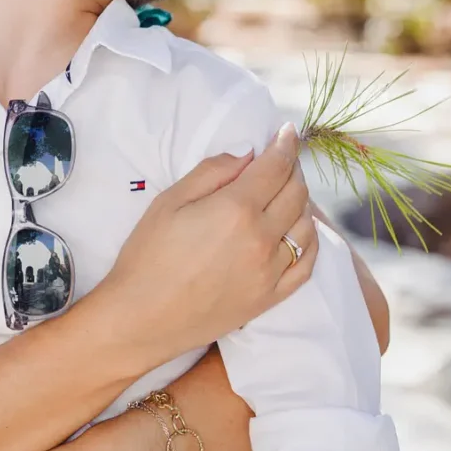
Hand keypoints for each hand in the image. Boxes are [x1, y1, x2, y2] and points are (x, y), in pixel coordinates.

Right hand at [88, 123, 318, 373]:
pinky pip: (306, 265)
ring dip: (301, 203)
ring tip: (286, 193)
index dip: (285, 144)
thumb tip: (247, 154)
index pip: (276, 167)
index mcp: (237, 209)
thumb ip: (212, 172)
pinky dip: (309, 242)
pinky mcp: (270, 298)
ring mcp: (270, 271)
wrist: (142, 318)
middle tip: (281, 160)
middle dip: (293, 169)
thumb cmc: (147, 256)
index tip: (287, 132)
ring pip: (306, 227)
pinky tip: (298, 232)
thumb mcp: (169, 201)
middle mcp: (262, 239)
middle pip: (296, 193)